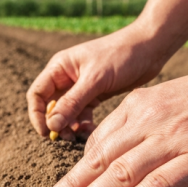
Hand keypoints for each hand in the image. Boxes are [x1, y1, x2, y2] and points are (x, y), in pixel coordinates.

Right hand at [27, 23, 170, 140]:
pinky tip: (92, 130)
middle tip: (67, 137)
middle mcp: (66, 77)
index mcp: (59, 67)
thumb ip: (72, 103)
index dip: (37, 115)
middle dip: (56, 123)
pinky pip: (82, 113)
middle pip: (50, 106)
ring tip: (81, 135)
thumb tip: (52, 125)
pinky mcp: (95, 94)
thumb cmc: (120, 56)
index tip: (47, 132)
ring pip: (67, 112)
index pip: (37, 94)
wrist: (150, 48)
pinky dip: (84, 123)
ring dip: (71, 125)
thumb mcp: (95, 80)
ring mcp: (81, 86)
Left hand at [45, 50, 187, 186]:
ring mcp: (177, 139)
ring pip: (123, 171)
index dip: (78, 167)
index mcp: (144, 104)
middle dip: (75, 183)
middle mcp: (153, 120)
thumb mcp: (175, 99)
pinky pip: (159, 182)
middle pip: (102, 157)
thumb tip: (125, 155)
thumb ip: (148, 122)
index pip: (100, 141)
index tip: (63, 186)